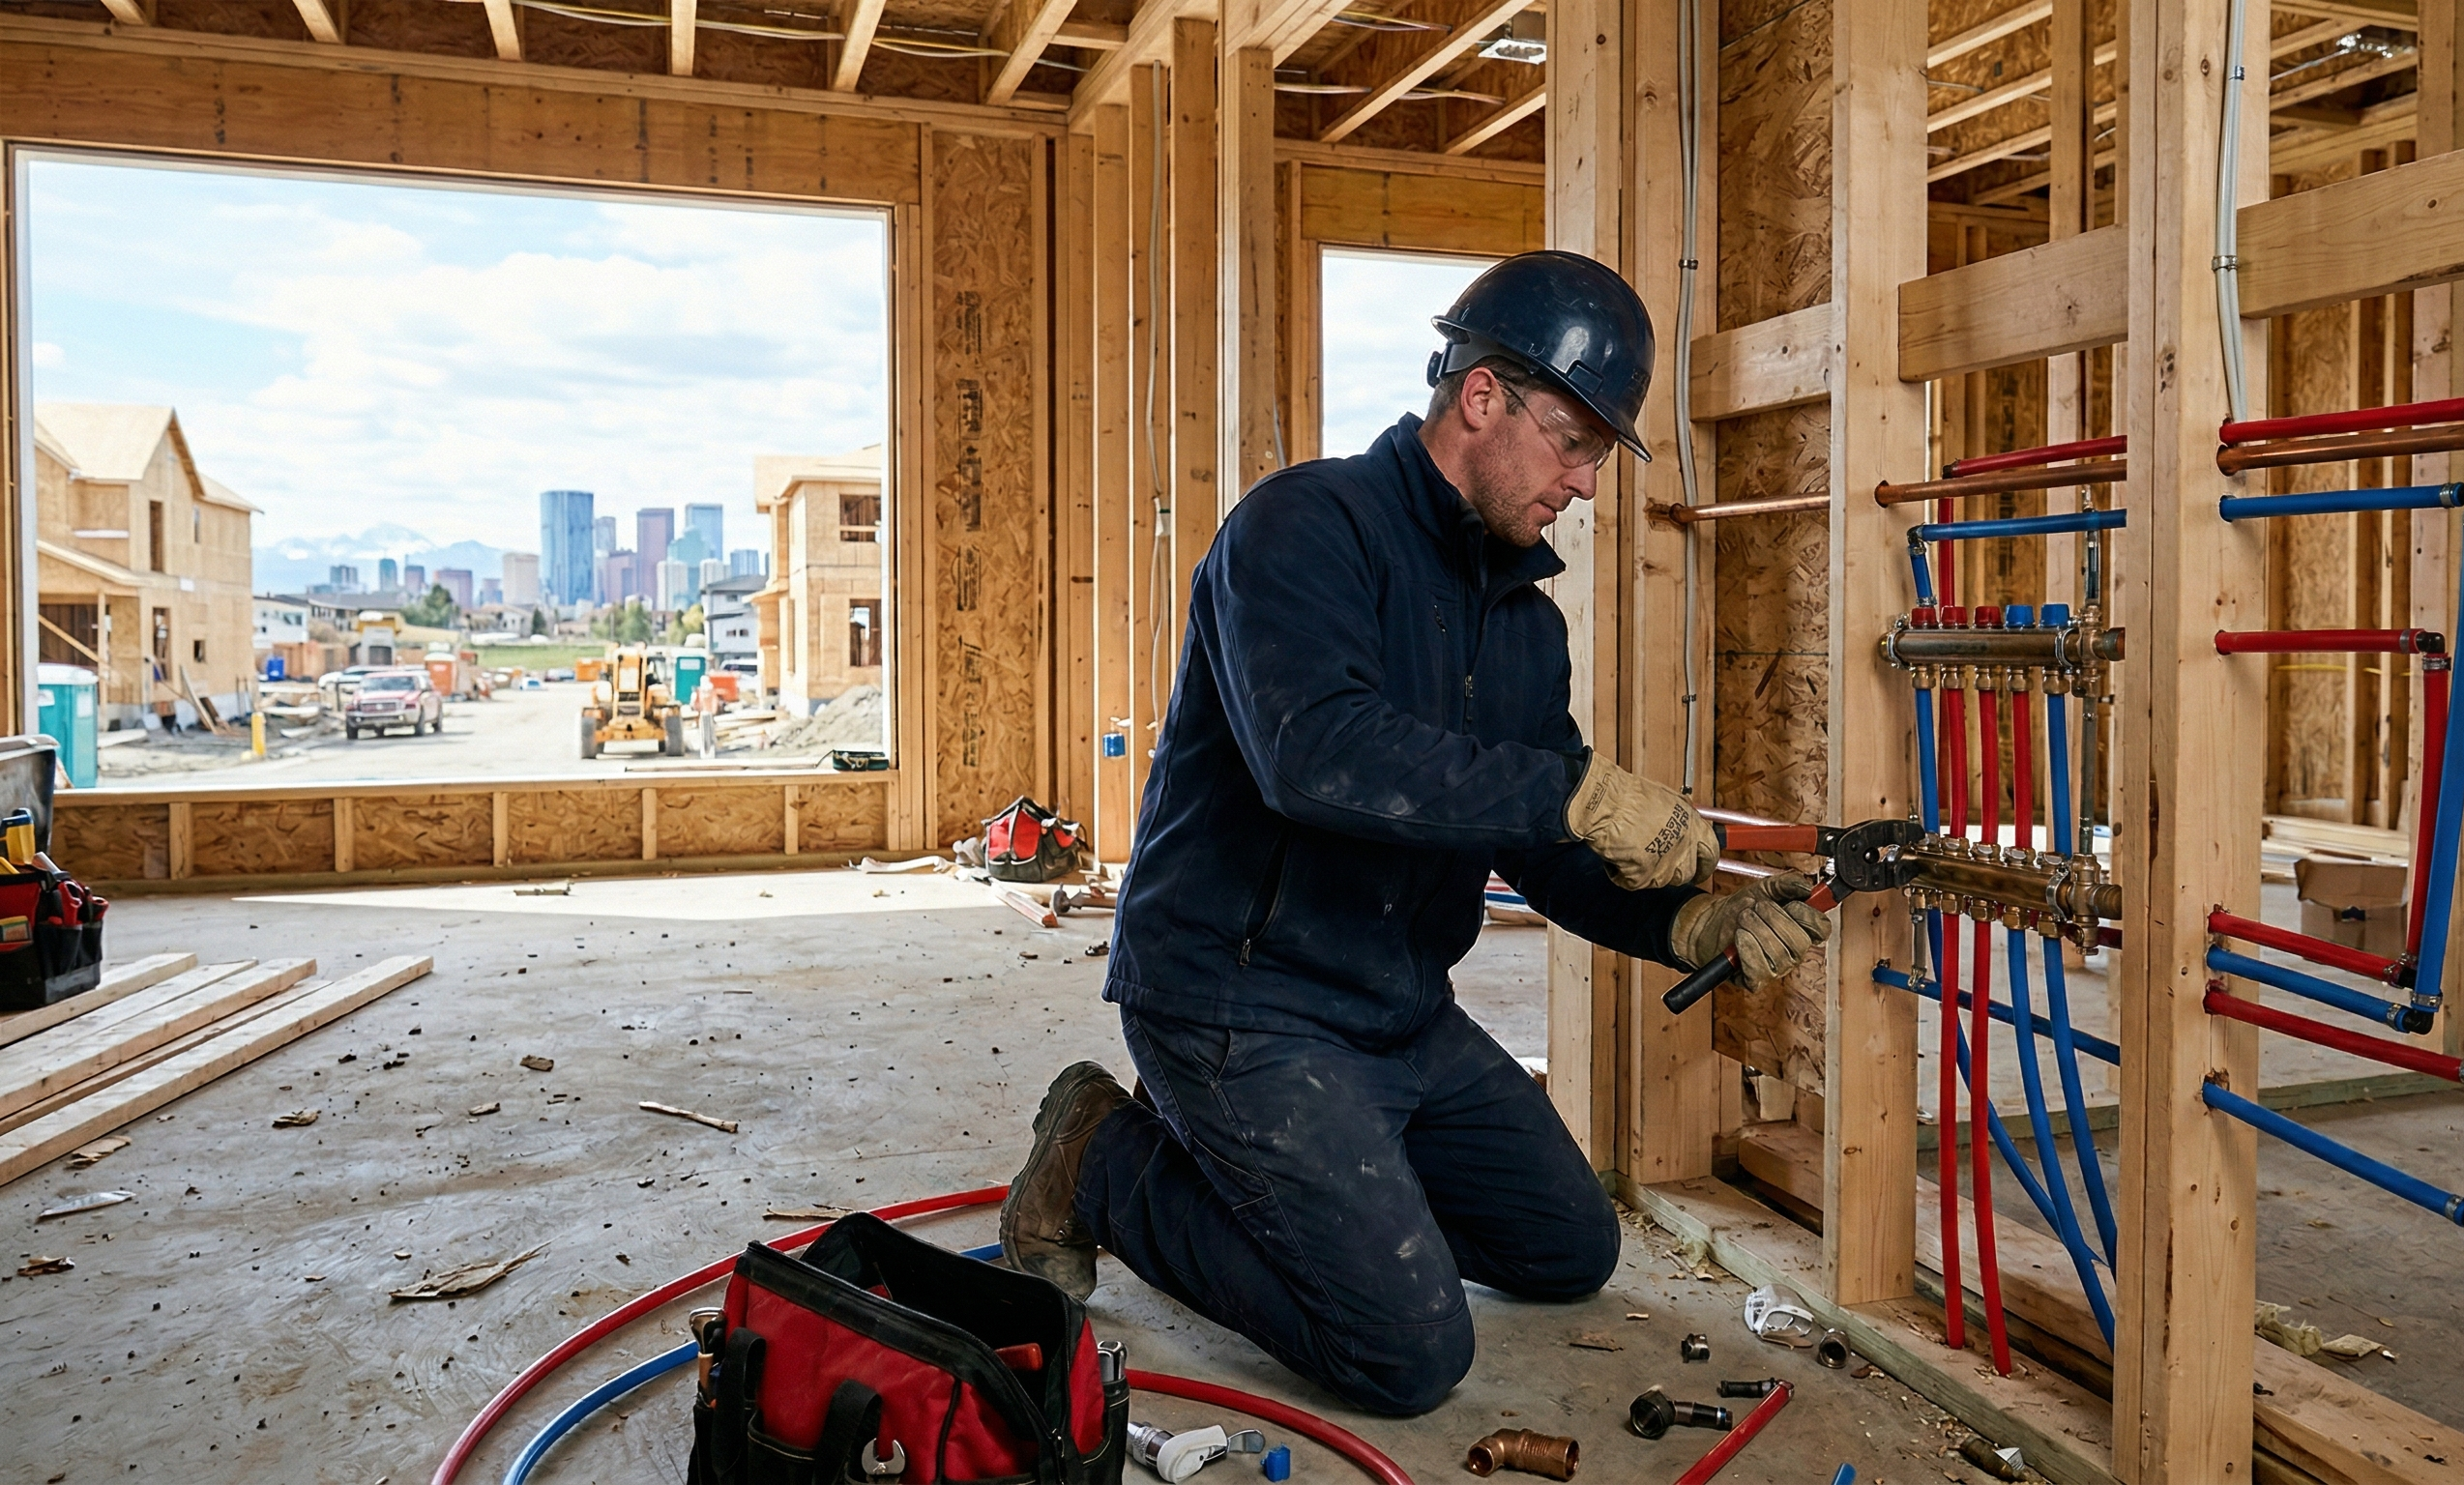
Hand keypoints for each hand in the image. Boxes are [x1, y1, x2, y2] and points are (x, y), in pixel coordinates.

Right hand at [1564, 754, 1719, 890]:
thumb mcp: (1666, 799)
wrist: (1606, 802)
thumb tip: (1678, 826)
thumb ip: (1679, 818)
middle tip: (1656, 862)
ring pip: (1661, 880)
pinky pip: (1633, 882)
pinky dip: (1622, 873)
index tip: (1701, 867)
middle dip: (1673, 870)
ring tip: (1631, 852)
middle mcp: (1684, 847)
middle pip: (1686, 872)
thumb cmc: (1629, 795)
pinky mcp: (1643, 877)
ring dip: (1647, 871)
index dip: (1705, 863)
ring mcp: (1665, 865)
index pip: (1711, 853)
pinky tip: (1615, 856)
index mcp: (1693, 824)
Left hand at [1668, 872, 1831, 989]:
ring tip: (1743, 920)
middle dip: (1773, 918)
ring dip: (1756, 929)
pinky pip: (1760, 969)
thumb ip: (1787, 883)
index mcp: (1801, 930)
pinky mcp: (1755, 980)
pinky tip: (1739, 937)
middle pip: (1799, 942)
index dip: (1807, 915)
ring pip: (1779, 954)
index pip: (1821, 928)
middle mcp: (1792, 953)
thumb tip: (1806, 886)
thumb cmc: (1740, 909)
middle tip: (1755, 909)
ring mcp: (1776, 969)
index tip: (1790, 904)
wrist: (1709, 922)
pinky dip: (1747, 948)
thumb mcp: (1764, 888)